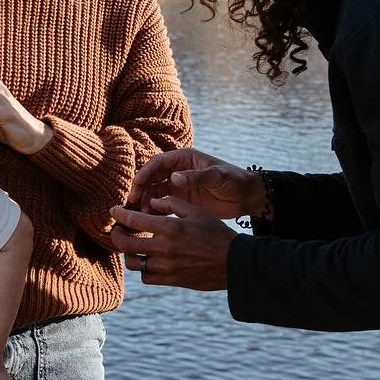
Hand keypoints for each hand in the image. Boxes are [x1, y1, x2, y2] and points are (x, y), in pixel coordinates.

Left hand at [109, 196, 234, 290]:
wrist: (233, 262)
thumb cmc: (216, 233)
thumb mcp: (196, 211)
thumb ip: (172, 203)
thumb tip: (152, 201)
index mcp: (169, 227)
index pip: (133, 220)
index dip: (118, 215)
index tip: (113, 212)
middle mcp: (164, 248)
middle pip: (125, 244)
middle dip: (116, 236)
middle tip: (117, 231)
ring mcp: (166, 267)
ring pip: (133, 263)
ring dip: (129, 254)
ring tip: (133, 247)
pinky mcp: (170, 280)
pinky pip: (146, 277)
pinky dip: (144, 269)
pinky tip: (149, 261)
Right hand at [126, 147, 266, 220]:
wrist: (247, 197)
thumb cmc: (235, 181)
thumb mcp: (217, 177)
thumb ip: (197, 177)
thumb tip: (174, 177)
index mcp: (185, 159)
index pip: (158, 163)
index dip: (145, 173)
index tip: (137, 185)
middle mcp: (178, 171)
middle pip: (152, 177)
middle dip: (141, 188)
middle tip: (133, 202)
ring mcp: (179, 186)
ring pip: (155, 191)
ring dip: (145, 200)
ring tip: (140, 213)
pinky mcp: (182, 201)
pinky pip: (163, 204)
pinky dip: (154, 211)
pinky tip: (149, 220)